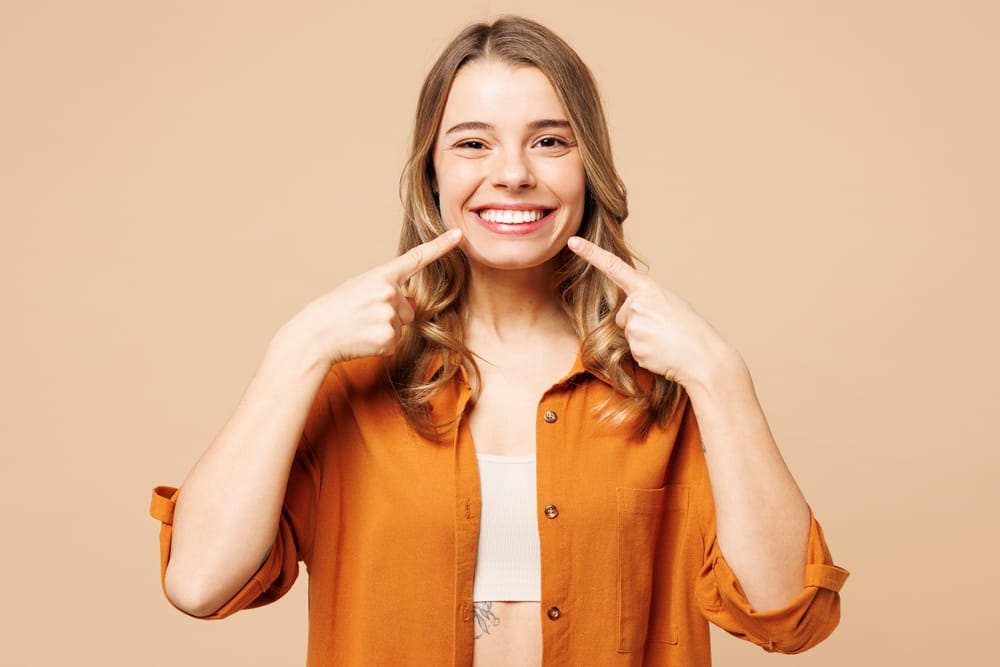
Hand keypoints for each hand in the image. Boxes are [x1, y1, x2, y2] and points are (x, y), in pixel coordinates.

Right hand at [278, 229, 462, 368]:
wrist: (315, 335)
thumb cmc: (335, 311)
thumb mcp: (360, 290)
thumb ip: (387, 291)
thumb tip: (413, 303)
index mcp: (380, 276)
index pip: (415, 258)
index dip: (439, 246)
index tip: (458, 235)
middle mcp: (388, 292)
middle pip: (408, 308)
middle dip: (390, 315)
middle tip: (361, 316)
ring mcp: (388, 315)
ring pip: (400, 327)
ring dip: (383, 331)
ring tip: (359, 328)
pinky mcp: (387, 338)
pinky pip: (393, 343)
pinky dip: (379, 346)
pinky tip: (361, 340)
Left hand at [567, 236, 737, 389]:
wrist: (704, 356)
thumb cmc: (690, 329)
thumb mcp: (670, 303)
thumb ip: (646, 300)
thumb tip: (629, 312)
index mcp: (648, 288)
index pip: (614, 267)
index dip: (591, 253)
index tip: (573, 242)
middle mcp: (637, 304)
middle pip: (622, 315)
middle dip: (638, 323)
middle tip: (664, 329)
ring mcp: (634, 326)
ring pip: (627, 333)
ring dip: (643, 339)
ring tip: (666, 340)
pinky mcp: (634, 348)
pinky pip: (632, 351)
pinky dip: (646, 354)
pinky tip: (662, 352)